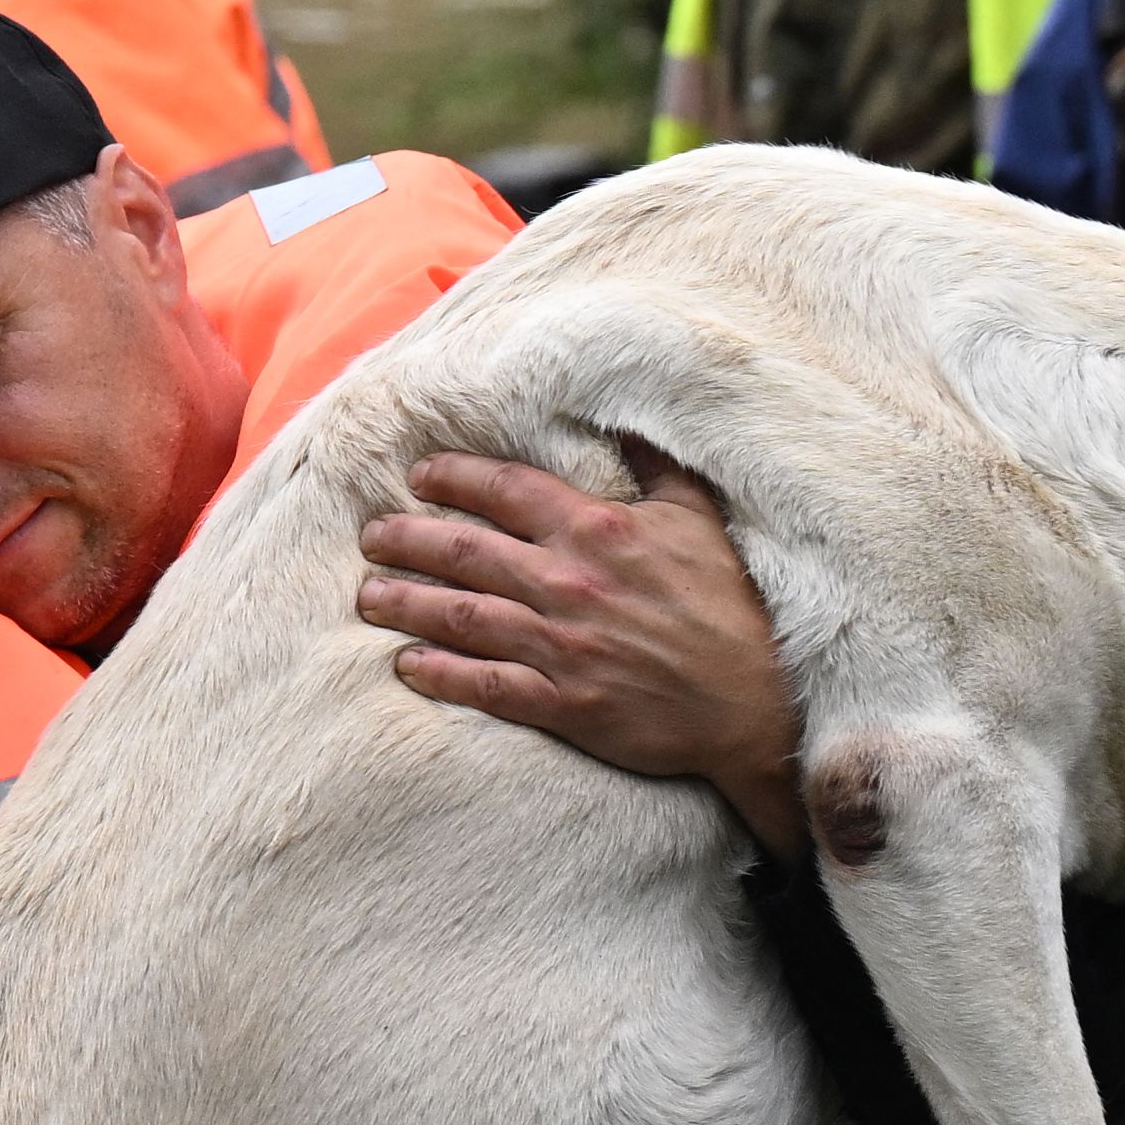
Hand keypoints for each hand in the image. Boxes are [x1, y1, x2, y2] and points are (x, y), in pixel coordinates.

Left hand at [358, 446, 807, 856]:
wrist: (756, 703)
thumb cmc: (729, 608)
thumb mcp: (698, 519)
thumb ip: (656, 468)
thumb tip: (626, 422)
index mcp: (598, 530)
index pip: (505, 490)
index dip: (454, 477)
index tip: (419, 475)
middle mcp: (569, 582)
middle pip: (464, 550)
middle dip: (407, 538)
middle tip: (371, 535)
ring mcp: (562, 645)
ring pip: (462, 615)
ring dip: (407, 603)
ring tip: (368, 595)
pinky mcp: (564, 703)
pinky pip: (486, 684)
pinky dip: (440, 673)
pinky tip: (406, 665)